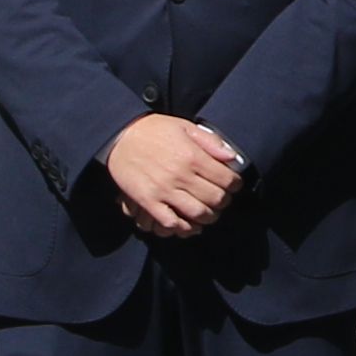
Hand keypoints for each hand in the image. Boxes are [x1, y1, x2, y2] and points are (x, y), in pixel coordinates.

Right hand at [103, 112, 243, 240]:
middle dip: (224, 202)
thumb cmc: (154, 130)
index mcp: (192, 156)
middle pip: (215, 199)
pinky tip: (189, 224)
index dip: (235, 185)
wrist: (119, 136)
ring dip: (208, 217)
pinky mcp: (148, 201)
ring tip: (209, 213)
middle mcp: (180, 175)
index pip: (226, 179)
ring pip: (197, 213)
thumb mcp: (185, 127)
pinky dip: (184, 227)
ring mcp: (163, 190)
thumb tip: (233, 157)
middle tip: (222, 200)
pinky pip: (171, 222)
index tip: (234, 185)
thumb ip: (210, 142)